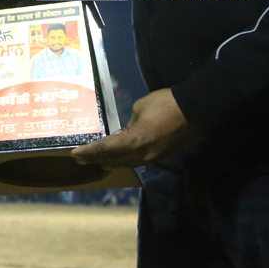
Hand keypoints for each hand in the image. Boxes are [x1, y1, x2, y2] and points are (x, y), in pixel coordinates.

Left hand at [71, 89, 194, 167]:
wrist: (194, 109)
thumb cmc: (164, 104)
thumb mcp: (139, 109)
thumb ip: (128, 124)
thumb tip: (125, 133)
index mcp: (134, 141)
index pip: (106, 149)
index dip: (89, 152)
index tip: (75, 154)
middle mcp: (142, 154)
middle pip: (114, 161)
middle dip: (96, 160)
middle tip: (80, 160)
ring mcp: (153, 157)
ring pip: (126, 163)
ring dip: (110, 163)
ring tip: (96, 162)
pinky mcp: (160, 155)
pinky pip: (137, 161)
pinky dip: (124, 161)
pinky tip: (118, 159)